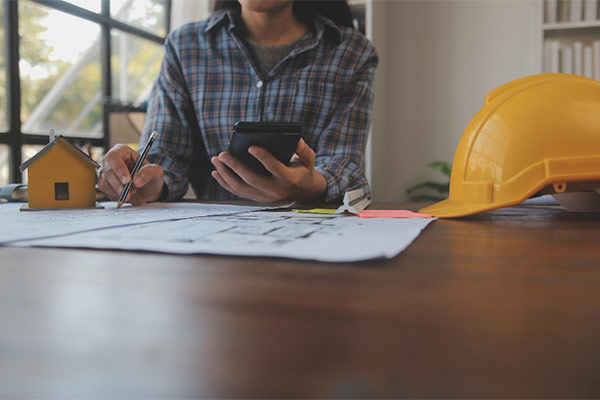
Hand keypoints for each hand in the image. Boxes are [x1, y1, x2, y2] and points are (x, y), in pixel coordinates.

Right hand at [98, 144, 164, 205]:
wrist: (147, 190)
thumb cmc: (150, 176)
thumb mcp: (155, 171)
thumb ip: (148, 172)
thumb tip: (136, 180)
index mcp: (122, 151)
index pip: (114, 156)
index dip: (119, 168)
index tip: (127, 180)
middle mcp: (112, 161)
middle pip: (108, 171)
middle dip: (119, 184)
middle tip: (129, 192)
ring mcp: (106, 172)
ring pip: (105, 182)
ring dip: (120, 190)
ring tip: (134, 191)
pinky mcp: (105, 184)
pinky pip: (106, 190)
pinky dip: (117, 195)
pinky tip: (127, 193)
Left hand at [210, 139, 325, 202]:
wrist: (303, 192)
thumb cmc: (304, 170)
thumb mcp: (308, 159)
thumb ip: (303, 149)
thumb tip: (295, 139)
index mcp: (289, 179)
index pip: (275, 168)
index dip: (263, 158)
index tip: (250, 146)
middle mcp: (276, 191)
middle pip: (252, 179)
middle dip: (235, 166)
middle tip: (223, 154)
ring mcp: (265, 197)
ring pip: (241, 188)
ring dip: (226, 174)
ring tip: (216, 160)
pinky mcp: (257, 199)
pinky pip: (238, 192)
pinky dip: (225, 183)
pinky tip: (216, 172)